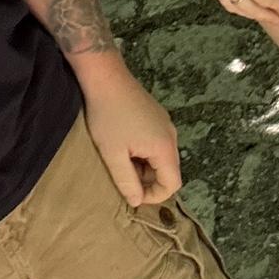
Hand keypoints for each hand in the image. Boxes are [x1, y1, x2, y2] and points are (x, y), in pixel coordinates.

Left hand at [82, 70, 181, 205]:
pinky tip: (124, 143)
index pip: (172, 184)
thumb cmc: (107, 116)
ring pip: (162, 156)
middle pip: (169, 170)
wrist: (105, 77)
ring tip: (121, 159)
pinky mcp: (157, 114)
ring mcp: (165, 123)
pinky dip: (144, 151)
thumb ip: (127, 181)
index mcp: (165, 148)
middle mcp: (171, 136)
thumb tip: (136, 201)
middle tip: (123, 176)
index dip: (154, 196)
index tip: (132, 194)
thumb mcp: (112, 154)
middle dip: (148, 180)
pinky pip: (157, 142)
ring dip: (144, 165)